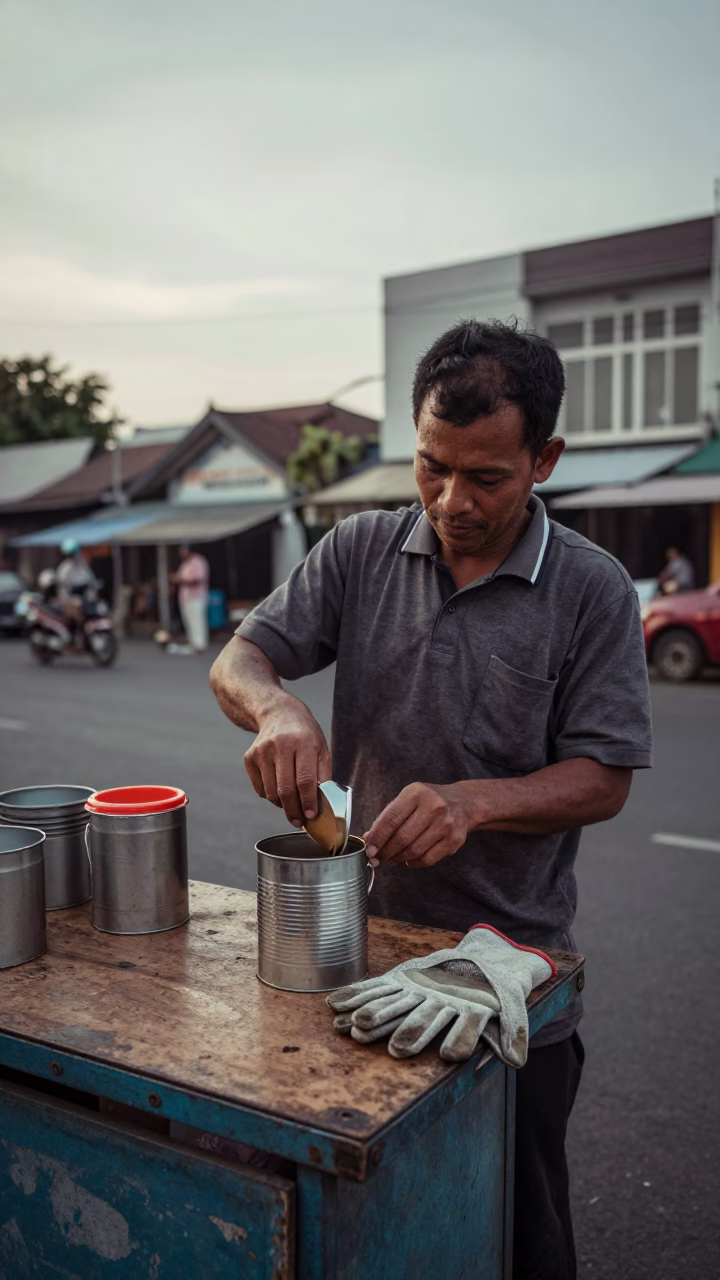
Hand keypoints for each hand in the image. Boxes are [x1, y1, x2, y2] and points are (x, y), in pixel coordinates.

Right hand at [244, 695, 331, 827]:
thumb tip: (321, 804)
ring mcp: (262, 751)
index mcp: (303, 742)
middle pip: (285, 790)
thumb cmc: (305, 734)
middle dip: (294, 811)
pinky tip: (279, 787)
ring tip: (291, 804)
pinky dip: (270, 795)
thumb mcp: (321, 748)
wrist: (278, 713)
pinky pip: (260, 788)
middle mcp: (280, 745)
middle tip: (299, 821)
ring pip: (271, 792)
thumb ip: (323, 775)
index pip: (305, 780)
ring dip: (282, 805)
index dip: (308, 802)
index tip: (311, 815)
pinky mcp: (249, 757)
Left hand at [363, 782, 471, 868]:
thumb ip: (389, 816)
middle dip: (385, 851)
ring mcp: (446, 824)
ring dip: (397, 858)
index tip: (368, 849)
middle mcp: (434, 807)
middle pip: (402, 837)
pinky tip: (408, 859)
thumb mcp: (409, 798)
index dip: (377, 837)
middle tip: (377, 857)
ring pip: (414, 850)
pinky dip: (413, 863)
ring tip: (391, 858)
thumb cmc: (429, 801)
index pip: (391, 819)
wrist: (464, 803)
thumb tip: (370, 839)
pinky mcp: (453, 840)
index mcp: (417, 793)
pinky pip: (427, 859)